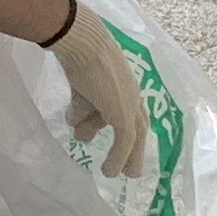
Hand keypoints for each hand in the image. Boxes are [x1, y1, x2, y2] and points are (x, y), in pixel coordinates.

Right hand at [49, 0, 152, 178]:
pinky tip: (108, 172)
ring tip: (111, 174)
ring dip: (125, 157)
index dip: (125, 128)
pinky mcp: (123, 113)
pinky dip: (118, 158)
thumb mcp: (80, 86)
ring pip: (134, 137)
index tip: (120, 144)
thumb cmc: (78, 53)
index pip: (129, 110)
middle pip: (138, 127)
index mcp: (124, 83)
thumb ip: (83, 106)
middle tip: (130, 171)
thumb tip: (78, 127)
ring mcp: (130, 103)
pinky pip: (125, 142)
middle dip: (134, 149)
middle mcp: (131, 93)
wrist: (81, 41)